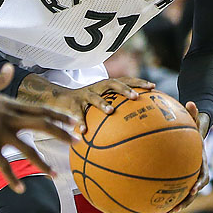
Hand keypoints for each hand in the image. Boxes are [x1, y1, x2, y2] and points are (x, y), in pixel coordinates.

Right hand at [0, 64, 81, 192]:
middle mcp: (10, 117)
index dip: (59, 116)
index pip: (40, 109)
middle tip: (76, 143)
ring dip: (42, 163)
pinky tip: (20, 189)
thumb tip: (8, 69)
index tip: (74, 121)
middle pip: (42, 125)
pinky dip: (12, 178)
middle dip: (61, 134)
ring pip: (27, 148)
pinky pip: (3, 164)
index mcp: (11, 105)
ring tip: (54, 174)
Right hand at [19, 76, 154, 133]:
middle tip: (136, 96)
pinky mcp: (72, 104)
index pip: (124, 80)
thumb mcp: (100, 103)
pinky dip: (80, 122)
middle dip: (125, 89)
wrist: (58, 99)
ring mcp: (84, 95)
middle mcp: (96, 88)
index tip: (153, 87)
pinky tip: (84, 131)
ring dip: (103, 103)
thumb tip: (137, 126)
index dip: (138, 82)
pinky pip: (77, 114)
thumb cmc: (84, 104)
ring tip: (110, 111)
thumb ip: (116, 109)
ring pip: (94, 97)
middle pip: (112, 83)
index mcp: (105, 87)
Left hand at [160, 102, 209, 212]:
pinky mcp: (176, 178)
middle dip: (183, 202)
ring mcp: (186, 176)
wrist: (193, 134)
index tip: (192, 189)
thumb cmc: (191, 125)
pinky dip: (161, 198)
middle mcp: (195, 172)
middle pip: (191, 192)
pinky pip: (169, 190)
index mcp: (200, 161)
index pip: (202, 176)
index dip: (198, 184)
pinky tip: (146, 205)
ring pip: (181, 195)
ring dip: (172, 206)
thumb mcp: (193, 119)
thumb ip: (192, 113)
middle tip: (174, 210)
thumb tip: (190, 100)